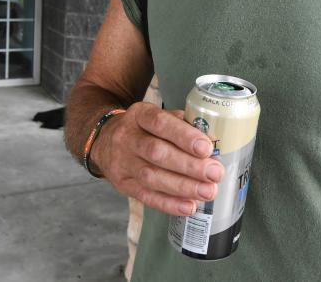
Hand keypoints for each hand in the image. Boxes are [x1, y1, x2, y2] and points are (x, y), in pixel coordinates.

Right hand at [90, 102, 224, 216]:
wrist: (106, 141)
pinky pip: (146, 197)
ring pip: (152, 177)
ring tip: (208, 191)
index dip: (184, 136)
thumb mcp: (159, 116)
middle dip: (189, 165)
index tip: (206, 148)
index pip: (161, 123)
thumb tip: (213, 140)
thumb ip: (183, 125)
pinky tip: (189, 206)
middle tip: (214, 173)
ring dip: (183, 187)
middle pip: (157, 153)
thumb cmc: (144, 129)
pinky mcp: (122, 184)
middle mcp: (127, 137)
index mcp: (139, 115)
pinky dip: (169, 204)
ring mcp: (122, 162)